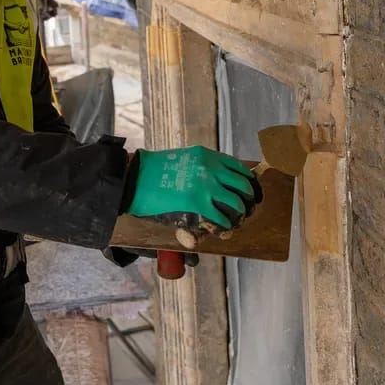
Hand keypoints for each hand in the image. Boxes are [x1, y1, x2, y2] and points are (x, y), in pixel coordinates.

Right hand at [126, 146, 261, 230]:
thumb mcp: (183, 161)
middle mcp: (211, 167)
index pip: (240, 169)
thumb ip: (201, 169)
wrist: (135, 178)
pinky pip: (221, 217)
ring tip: (233, 223)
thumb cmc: (154, 170)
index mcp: (208, 155)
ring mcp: (206, 184)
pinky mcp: (197, 202)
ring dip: (238, 216)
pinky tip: (221, 230)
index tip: (248, 194)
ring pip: (237, 203)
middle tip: (244, 212)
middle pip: (244, 186)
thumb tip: (215, 184)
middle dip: (248, 202)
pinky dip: (224, 227)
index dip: (248, 184)